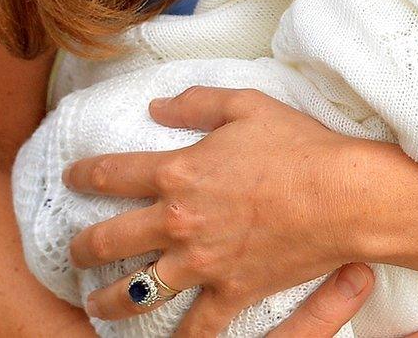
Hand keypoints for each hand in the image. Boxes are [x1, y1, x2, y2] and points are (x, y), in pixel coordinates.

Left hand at [62, 86, 367, 335]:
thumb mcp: (248, 106)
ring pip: (137, 291)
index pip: (111, 174)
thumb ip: (197, 103)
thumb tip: (157, 107)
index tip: (73, 177)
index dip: (83, 175)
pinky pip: (197, 326)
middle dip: (83, 247)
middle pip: (108, 240)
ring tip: (97, 303)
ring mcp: (202, 262)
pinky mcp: (232, 291)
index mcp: (178, 173)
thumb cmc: (301, 147)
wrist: (344, 196)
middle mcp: (178, 222)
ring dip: (109, 299)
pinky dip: (182, 337)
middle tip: (76, 250)